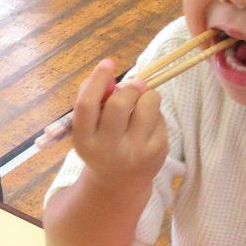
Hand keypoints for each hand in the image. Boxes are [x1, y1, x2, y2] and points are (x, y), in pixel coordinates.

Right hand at [68, 58, 168, 184]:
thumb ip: (93, 98)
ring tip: (141, 102)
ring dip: (146, 94)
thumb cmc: (100, 144)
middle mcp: (108, 149)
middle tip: (131, 88)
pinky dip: (155, 112)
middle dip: (128, 88)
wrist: (118, 183)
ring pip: (148, 104)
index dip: (97, 80)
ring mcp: (135, 153)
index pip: (87, 105)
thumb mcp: (88, 127)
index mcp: (85, 140)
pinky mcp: (157, 152)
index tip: (108, 62)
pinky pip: (160, 117)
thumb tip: (108, 72)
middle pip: (120, 103)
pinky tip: (147, 124)